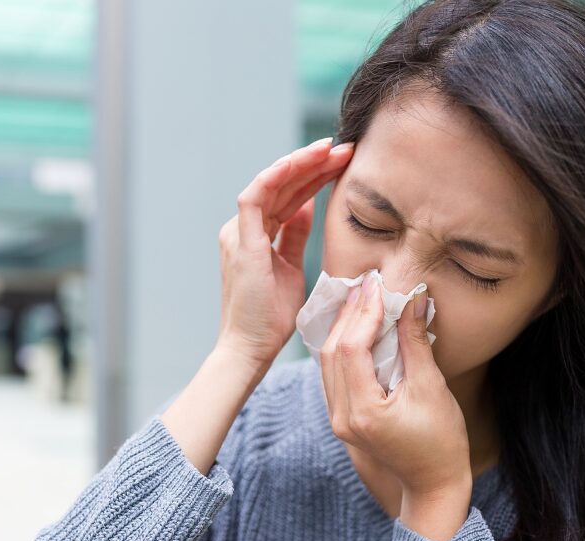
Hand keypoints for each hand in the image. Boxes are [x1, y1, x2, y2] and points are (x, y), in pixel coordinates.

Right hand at [215, 137, 354, 370]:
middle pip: (282, 186)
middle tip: (344, 148)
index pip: (288, 196)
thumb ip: (294, 238)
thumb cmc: (271, 319)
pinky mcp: (240, 242)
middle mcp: (244, 230)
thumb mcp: (291, 269)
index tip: (345, 164)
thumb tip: (308, 210)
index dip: (315, 177)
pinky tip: (298, 161)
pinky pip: (255, 197)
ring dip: (301, 164)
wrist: (251, 348)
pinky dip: (274, 176)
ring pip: (271, 184)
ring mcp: (239, 233)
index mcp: (256, 236)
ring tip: (330, 149)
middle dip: (314, 164)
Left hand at [318, 274, 472, 540]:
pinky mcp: (342, 419)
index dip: (363, 313)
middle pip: (331, 353)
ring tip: (360, 298)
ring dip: (342, 328)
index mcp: (363, 412)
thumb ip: (416, 344)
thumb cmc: (441, 442)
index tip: (377, 287)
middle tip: (365, 284)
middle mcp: (341, 416)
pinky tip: (356, 328)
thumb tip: (413, 300)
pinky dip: (342, 348)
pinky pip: (333, 376)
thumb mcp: (432, 389)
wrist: (433, 486)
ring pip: (327, 363)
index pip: (351, 349)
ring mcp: (337, 420)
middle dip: (348, 315)